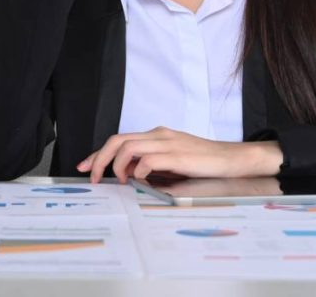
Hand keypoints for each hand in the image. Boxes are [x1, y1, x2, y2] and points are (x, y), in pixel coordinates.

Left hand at [75, 126, 283, 183]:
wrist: (231, 159)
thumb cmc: (202, 161)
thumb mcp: (171, 160)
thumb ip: (150, 162)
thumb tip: (128, 172)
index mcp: (156, 135)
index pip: (119, 140)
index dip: (98, 153)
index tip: (84, 166)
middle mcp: (158, 135)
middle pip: (117, 140)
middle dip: (99, 158)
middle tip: (92, 177)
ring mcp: (167, 143)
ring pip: (128, 147)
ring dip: (117, 166)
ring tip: (120, 181)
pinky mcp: (177, 155)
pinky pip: (148, 160)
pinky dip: (139, 171)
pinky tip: (141, 180)